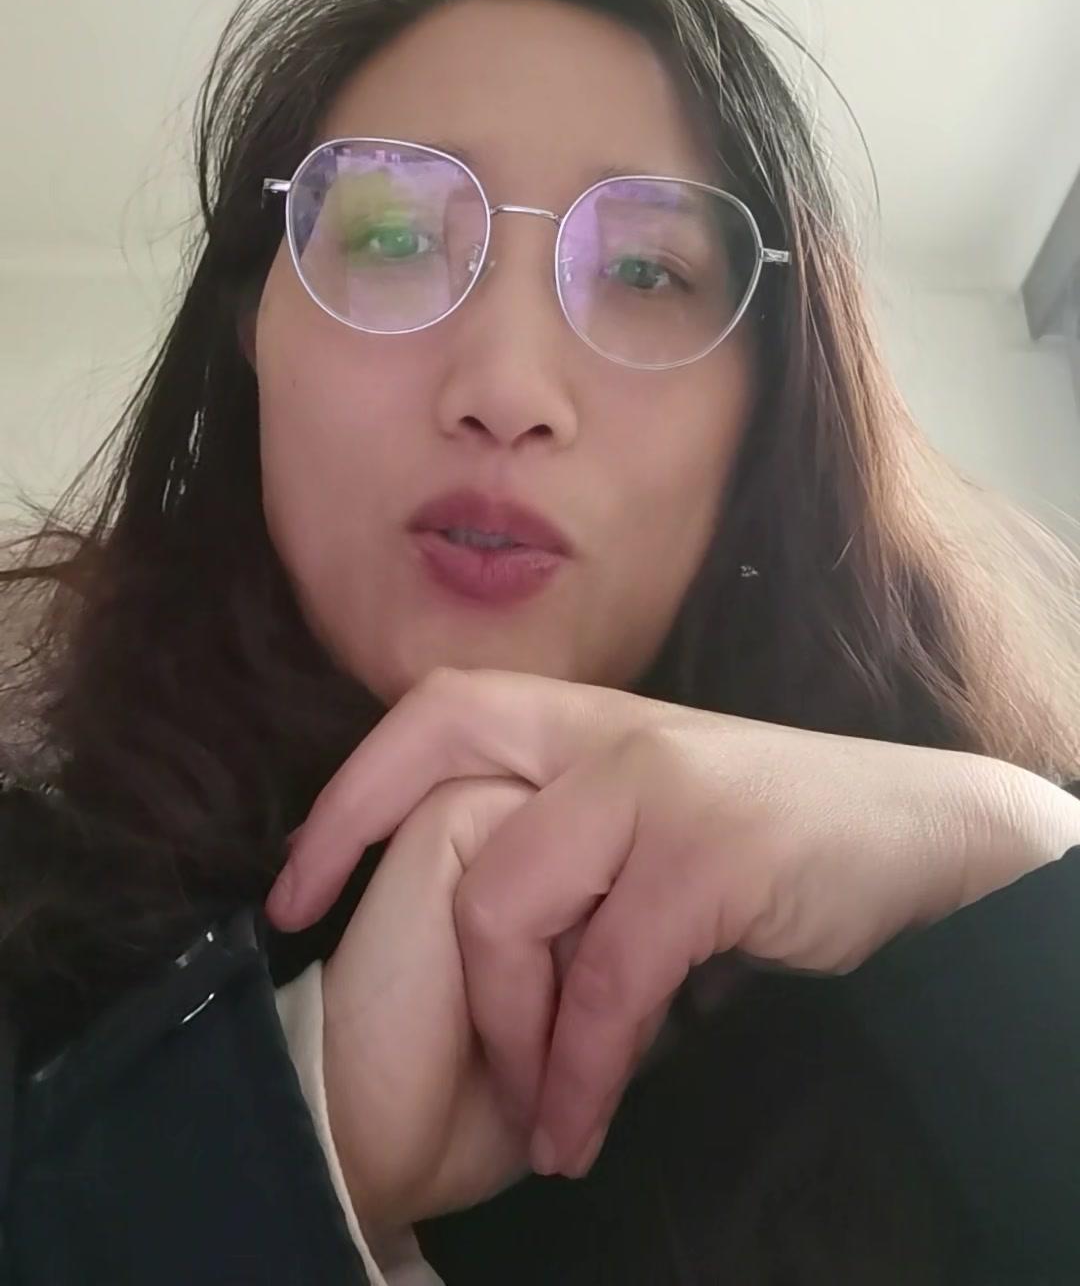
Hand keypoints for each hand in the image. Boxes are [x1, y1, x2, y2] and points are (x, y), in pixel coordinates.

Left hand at [275, 669, 1079, 1180]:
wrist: (919, 838)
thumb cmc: (777, 840)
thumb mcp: (658, 817)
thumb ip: (573, 843)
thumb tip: (473, 929)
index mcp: (590, 719)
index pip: (438, 711)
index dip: (351, 790)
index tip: (293, 884)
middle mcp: (610, 731)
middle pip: (444, 766)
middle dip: (358, 847)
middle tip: (326, 960)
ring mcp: (657, 783)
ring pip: (505, 899)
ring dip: (504, 1028)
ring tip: (531, 1113)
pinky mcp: (707, 853)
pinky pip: (604, 981)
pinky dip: (580, 1070)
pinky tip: (583, 1123)